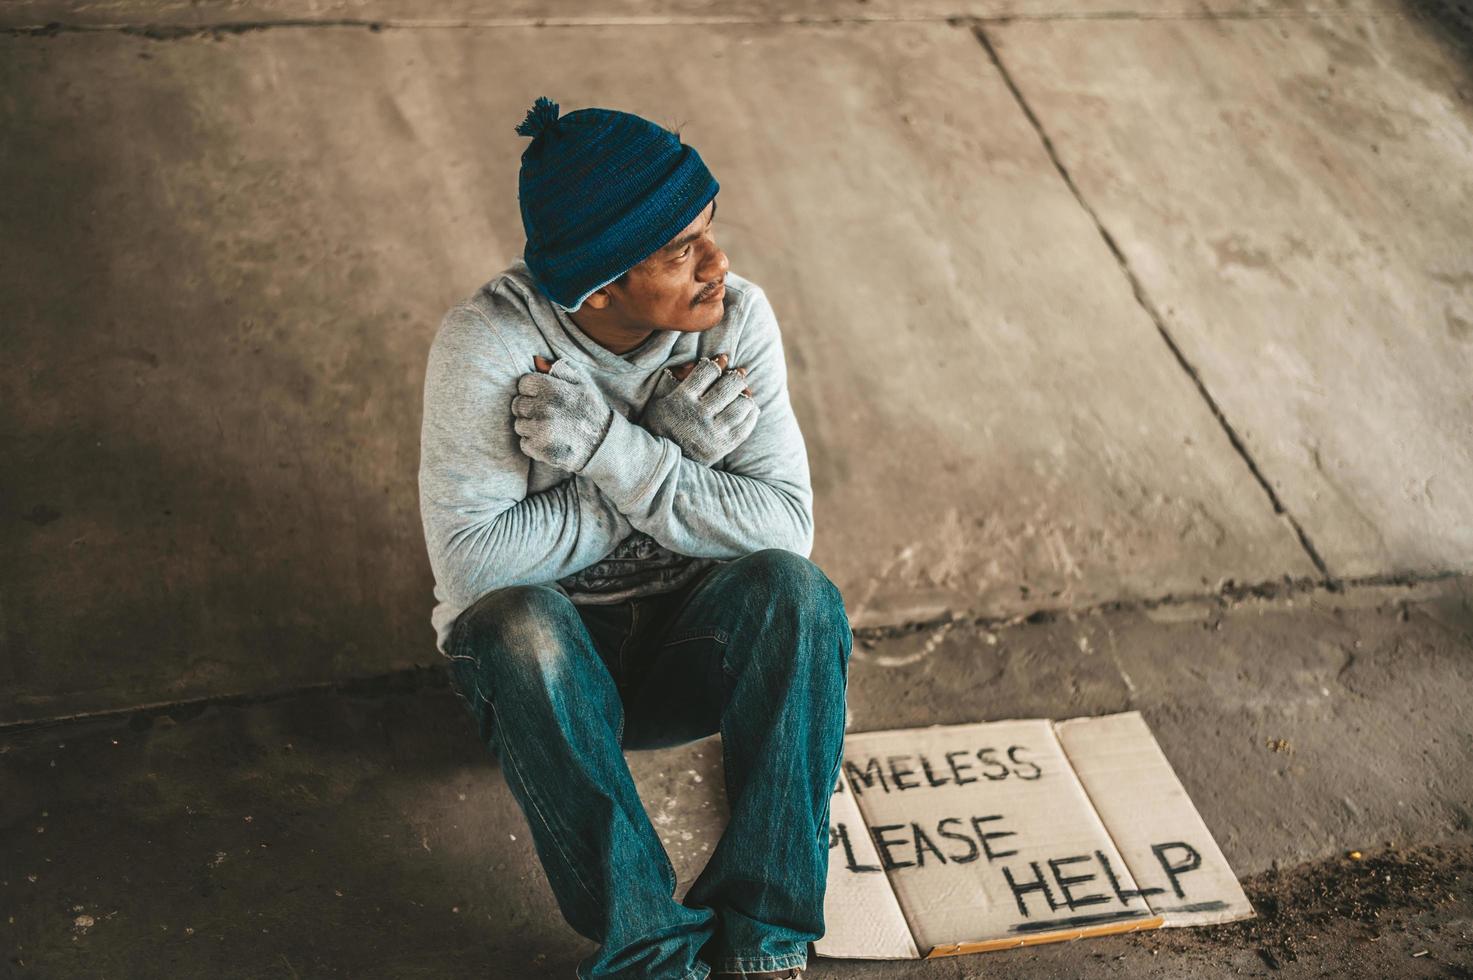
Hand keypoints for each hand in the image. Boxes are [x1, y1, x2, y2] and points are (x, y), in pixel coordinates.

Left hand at [512, 357, 613, 471]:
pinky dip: (534, 444)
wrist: (604, 445)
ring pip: (519, 424)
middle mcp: (544, 408)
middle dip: (529, 408)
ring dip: (531, 427)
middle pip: (518, 404)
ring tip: (550, 429)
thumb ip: (560, 369)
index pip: (524, 383)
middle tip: (547, 414)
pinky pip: (524, 443)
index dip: (532, 390)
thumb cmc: (591, 412)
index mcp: (552, 388)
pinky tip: (549, 442)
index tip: (543, 397)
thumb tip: (537, 360)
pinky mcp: (538, 448)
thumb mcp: (582, 384)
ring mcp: (540, 429)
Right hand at [638, 352, 759, 464]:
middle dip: (736, 376)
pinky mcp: (723, 446)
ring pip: (741, 406)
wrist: (663, 461)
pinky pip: (746, 426)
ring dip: (746, 395)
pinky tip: (748, 409)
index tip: (722, 359)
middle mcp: (699, 415)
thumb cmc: (661, 426)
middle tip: (738, 374)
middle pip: (728, 387)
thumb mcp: (659, 401)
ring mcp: (713, 432)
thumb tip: (692, 363)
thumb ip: (673, 380)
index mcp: (681, 400)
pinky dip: (751, 414)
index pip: (707, 372)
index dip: (717, 362)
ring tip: (744, 393)